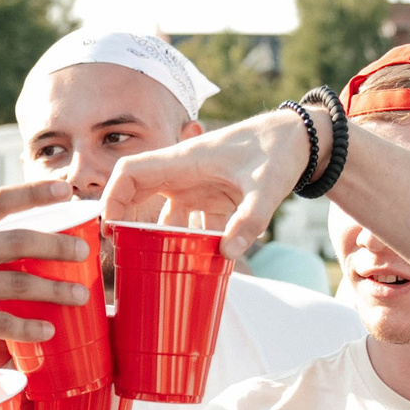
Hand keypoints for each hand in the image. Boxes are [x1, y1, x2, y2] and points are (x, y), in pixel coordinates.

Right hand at [0, 181, 89, 356]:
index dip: (35, 192)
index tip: (65, 188)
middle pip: (20, 240)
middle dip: (58, 245)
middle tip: (85, 251)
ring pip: (19, 283)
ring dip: (55, 290)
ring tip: (80, 295)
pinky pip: (1, 322)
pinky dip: (28, 328)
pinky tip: (47, 331)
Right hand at [101, 109, 320, 263]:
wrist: (300, 139)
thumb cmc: (278, 151)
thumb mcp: (267, 186)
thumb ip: (250, 220)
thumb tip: (228, 253)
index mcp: (182, 161)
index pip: (129, 173)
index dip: (111, 199)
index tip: (110, 229)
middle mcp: (181, 173)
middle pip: (137, 196)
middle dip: (127, 226)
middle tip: (124, 259)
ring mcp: (194, 187)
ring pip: (162, 216)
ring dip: (158, 241)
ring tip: (157, 270)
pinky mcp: (210, 198)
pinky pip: (188, 224)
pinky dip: (187, 243)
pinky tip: (195, 266)